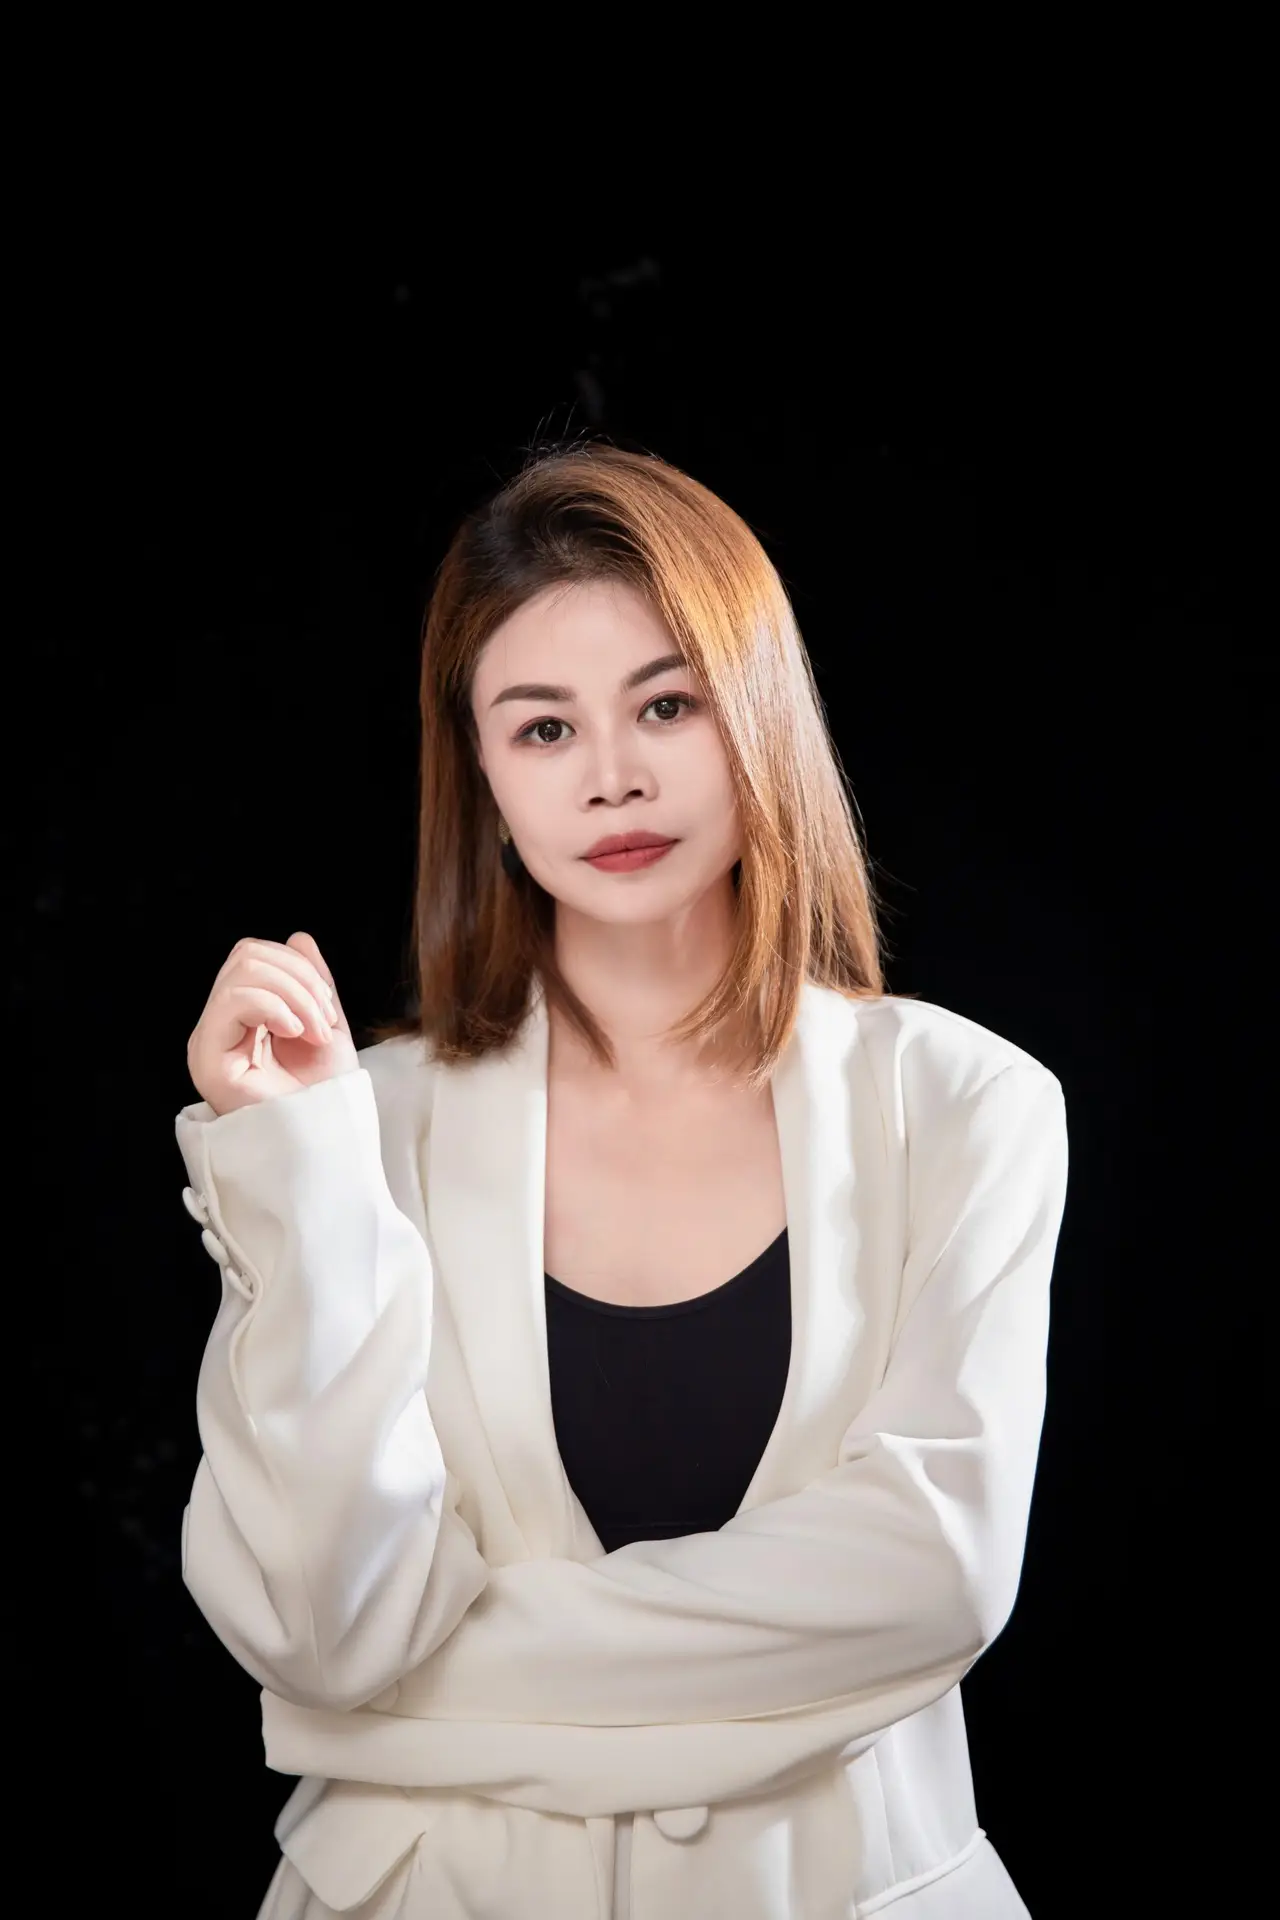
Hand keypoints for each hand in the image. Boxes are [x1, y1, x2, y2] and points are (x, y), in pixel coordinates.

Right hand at [186, 931, 359, 1115]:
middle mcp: (218, 1026)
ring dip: (295, 994)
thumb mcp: (327, 1025)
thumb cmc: (326, 1095)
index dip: (298, 968)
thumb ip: (312, 983)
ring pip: (243, 971)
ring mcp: (209, 1042)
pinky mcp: (208, 1059)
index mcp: (241, 1017)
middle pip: (248, 955)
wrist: (328, 1139)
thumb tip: (298, 938)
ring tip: (314, 1031)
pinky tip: (295, 1033)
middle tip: (324, 1022)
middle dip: (300, 979)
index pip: (255, 956)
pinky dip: (274, 1005)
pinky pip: (233, 1000)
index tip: (328, 1012)